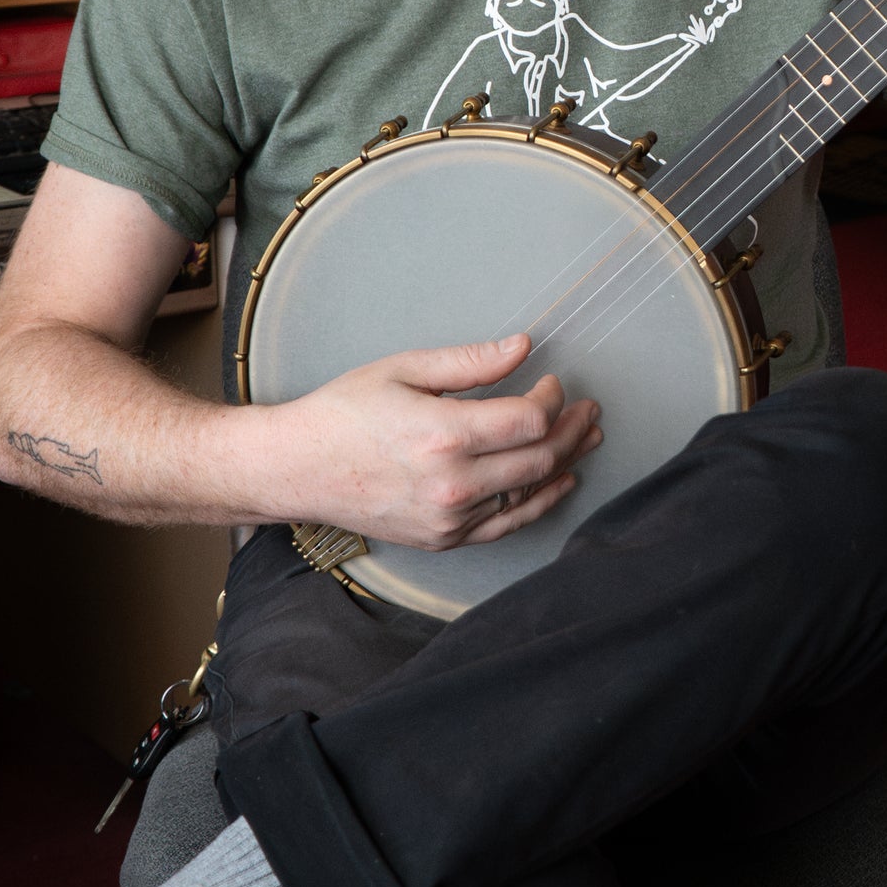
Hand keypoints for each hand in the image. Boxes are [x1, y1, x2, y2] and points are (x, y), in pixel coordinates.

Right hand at [257, 333, 599, 551]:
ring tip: (587, 438)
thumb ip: (471, 362)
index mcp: (443, 435)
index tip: (553, 384)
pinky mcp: (443, 539)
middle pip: (540, 458)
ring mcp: (448, 518)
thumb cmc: (344, 413)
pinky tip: (561, 482)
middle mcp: (451, 484)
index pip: (529, 420)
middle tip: (589, 410)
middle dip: (572, 429)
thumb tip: (523, 347)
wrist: (297, 469)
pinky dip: (541, 503)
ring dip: (565, 462)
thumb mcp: (405, 369)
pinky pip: (507, 525)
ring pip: (529, 493)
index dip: (553, 400)